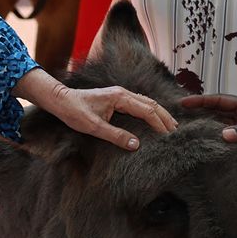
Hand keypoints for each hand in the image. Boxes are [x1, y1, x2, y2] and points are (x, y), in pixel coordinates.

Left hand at [15, 67, 173, 149]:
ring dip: (158, 113)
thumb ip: (115, 135)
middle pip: (151, 104)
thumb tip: (136, 144)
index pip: (147, 110)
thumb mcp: (94, 127)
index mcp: (120, 98)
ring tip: (169, 126)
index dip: (159, 123)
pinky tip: (152, 119)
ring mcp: (119, 94)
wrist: (60, 100)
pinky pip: (138, 103)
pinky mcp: (116, 98)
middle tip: (176, 131)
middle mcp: (122, 93)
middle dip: (164, 117)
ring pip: (146, 102)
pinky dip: (149, 111)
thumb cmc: (74, 112)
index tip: (168, 136)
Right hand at [180, 94, 236, 173]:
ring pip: (220, 134)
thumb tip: (223, 135)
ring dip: (205, 136)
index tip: (183, 102)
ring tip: (184, 139)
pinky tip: (204, 154)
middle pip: (215, 117)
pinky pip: (230, 150)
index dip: (201, 101)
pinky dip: (218, 151)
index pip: (219, 102)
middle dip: (198, 117)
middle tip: (176, 122)